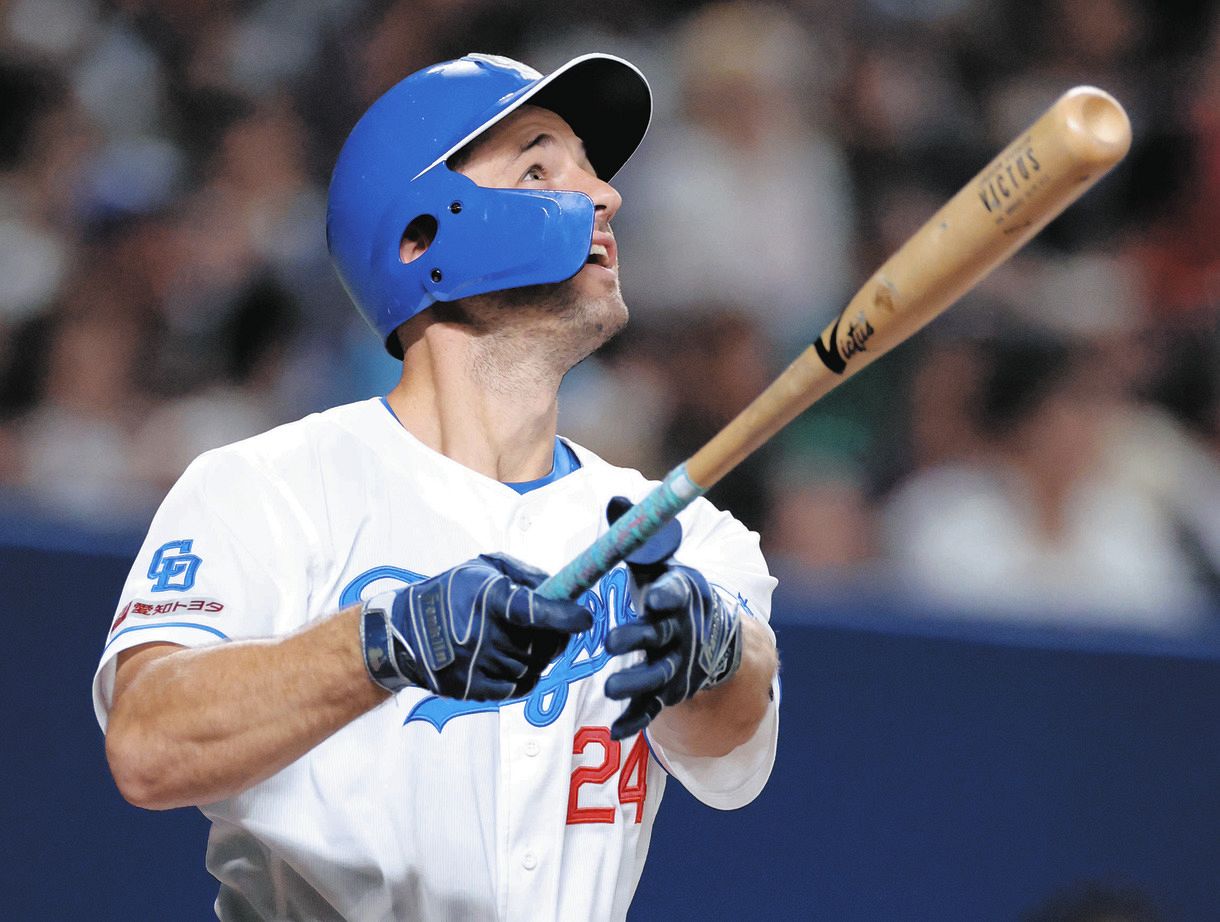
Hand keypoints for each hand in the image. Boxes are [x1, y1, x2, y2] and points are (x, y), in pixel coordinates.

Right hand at [361, 553, 591, 699]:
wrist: (402, 632)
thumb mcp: (483, 570)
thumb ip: (525, 576)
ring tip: (519, 640)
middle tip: (552, 627)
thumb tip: (562, 589)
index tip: (585, 618)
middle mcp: (481, 634)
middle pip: (541, 645)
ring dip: (537, 656)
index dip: (564, 616)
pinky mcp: (470, 689)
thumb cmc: (452, 593)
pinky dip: (526, 676)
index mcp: (487, 599)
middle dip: (554, 637)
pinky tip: (515, 660)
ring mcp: (475, 665)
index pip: (534, 611)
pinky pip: (518, 688)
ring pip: (533, 667)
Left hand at [601, 497, 742, 739]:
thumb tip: (616, 500)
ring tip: (611, 688)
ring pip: (657, 677)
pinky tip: (615, 730)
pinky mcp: (668, 692)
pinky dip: (635, 720)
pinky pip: (651, 708)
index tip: (655, 595)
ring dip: (635, 683)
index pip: (676, 593)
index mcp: (680, 596)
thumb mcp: (659, 563)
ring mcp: (676, 665)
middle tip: (612, 642)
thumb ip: (638, 539)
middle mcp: (681, 632)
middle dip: (638, 640)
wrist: (711, 638)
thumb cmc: (673, 593)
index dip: (668, 593)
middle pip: (661, 637)